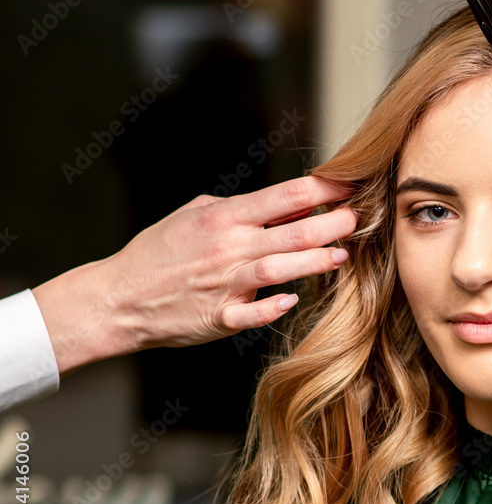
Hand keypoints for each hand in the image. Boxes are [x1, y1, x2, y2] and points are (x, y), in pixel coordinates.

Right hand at [32, 176, 356, 375]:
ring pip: (285, 269)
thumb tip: (288, 203)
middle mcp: (231, 247)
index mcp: (225, 216)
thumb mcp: (196, 212)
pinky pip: (257, 312)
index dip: (325, 190)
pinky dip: (276, 305)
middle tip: (358, 218)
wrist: (121, 296)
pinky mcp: (221, 317)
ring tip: (343, 255)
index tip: (350, 185)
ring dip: (319, 261)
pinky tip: (293, 298)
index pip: (286, 196)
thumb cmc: (160, 250)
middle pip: (297, 232)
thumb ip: (241, 206)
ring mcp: (227, 284)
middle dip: (334, 224)